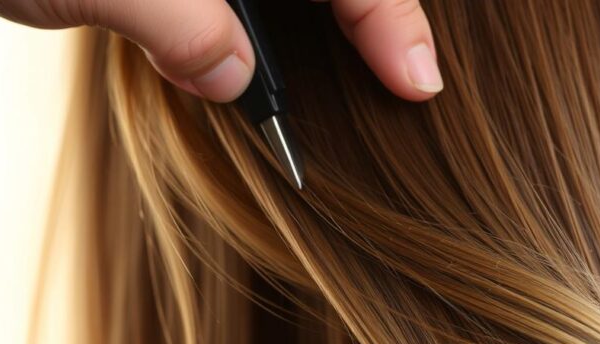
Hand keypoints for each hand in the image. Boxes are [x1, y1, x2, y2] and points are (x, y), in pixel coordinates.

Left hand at [0, 0, 441, 102]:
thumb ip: (182, 29)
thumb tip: (236, 79)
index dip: (386, 14)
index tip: (417, 80)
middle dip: (365, 15)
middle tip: (398, 77)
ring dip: (317, 28)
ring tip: (348, 71)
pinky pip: (241, 0)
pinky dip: (258, 30)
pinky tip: (253, 61)